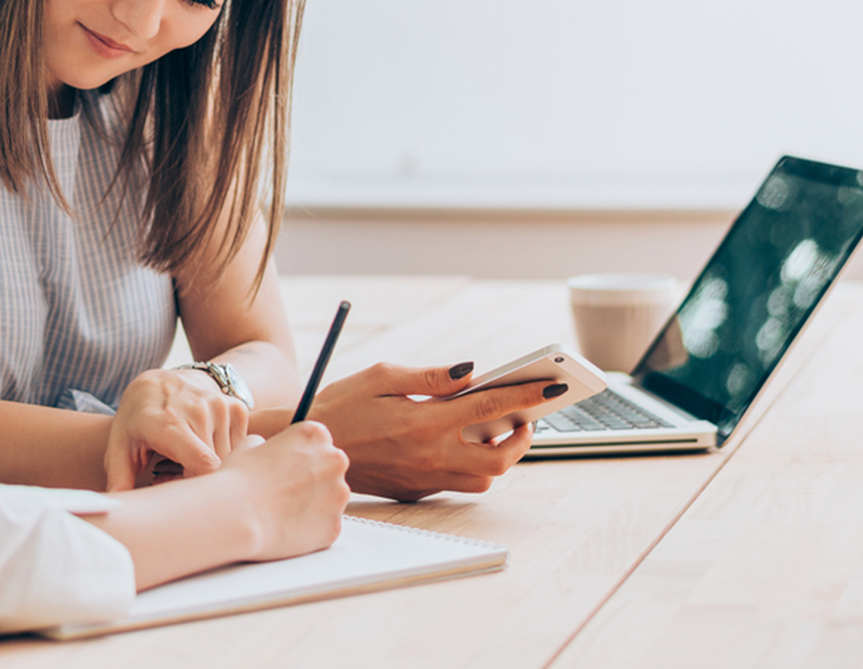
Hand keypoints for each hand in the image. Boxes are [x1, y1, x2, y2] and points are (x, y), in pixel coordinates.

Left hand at [103, 368, 248, 491]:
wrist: (159, 381)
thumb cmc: (137, 420)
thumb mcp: (119, 446)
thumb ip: (119, 478)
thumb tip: (116, 506)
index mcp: (170, 423)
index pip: (204, 465)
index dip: (197, 487)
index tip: (176, 489)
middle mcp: (201, 410)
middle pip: (215, 468)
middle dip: (197, 481)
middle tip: (172, 476)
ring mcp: (221, 406)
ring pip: (229, 460)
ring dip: (211, 469)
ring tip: (185, 462)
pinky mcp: (236, 408)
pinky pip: (238, 448)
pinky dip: (223, 456)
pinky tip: (202, 448)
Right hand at [219, 422, 350, 560]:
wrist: (237, 517)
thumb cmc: (238, 479)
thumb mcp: (248, 446)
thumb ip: (265, 444)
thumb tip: (264, 448)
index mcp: (315, 435)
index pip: (318, 441)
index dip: (301, 455)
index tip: (287, 466)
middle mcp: (335, 460)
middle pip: (329, 468)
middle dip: (313, 479)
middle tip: (286, 491)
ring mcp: (338, 494)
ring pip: (331, 498)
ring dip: (314, 503)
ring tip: (283, 512)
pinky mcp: (335, 525)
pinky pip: (326, 525)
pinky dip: (311, 529)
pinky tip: (288, 529)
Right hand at [309, 362, 557, 501]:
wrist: (309, 448)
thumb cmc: (342, 405)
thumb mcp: (382, 376)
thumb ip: (431, 376)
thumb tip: (473, 372)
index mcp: (424, 421)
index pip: (491, 406)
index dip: (528, 395)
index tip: (553, 384)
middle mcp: (429, 456)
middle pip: (499, 458)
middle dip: (523, 436)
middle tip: (526, 415)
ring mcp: (423, 479)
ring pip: (483, 479)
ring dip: (499, 455)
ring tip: (497, 428)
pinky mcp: (415, 491)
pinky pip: (458, 483)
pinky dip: (472, 465)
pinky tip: (464, 442)